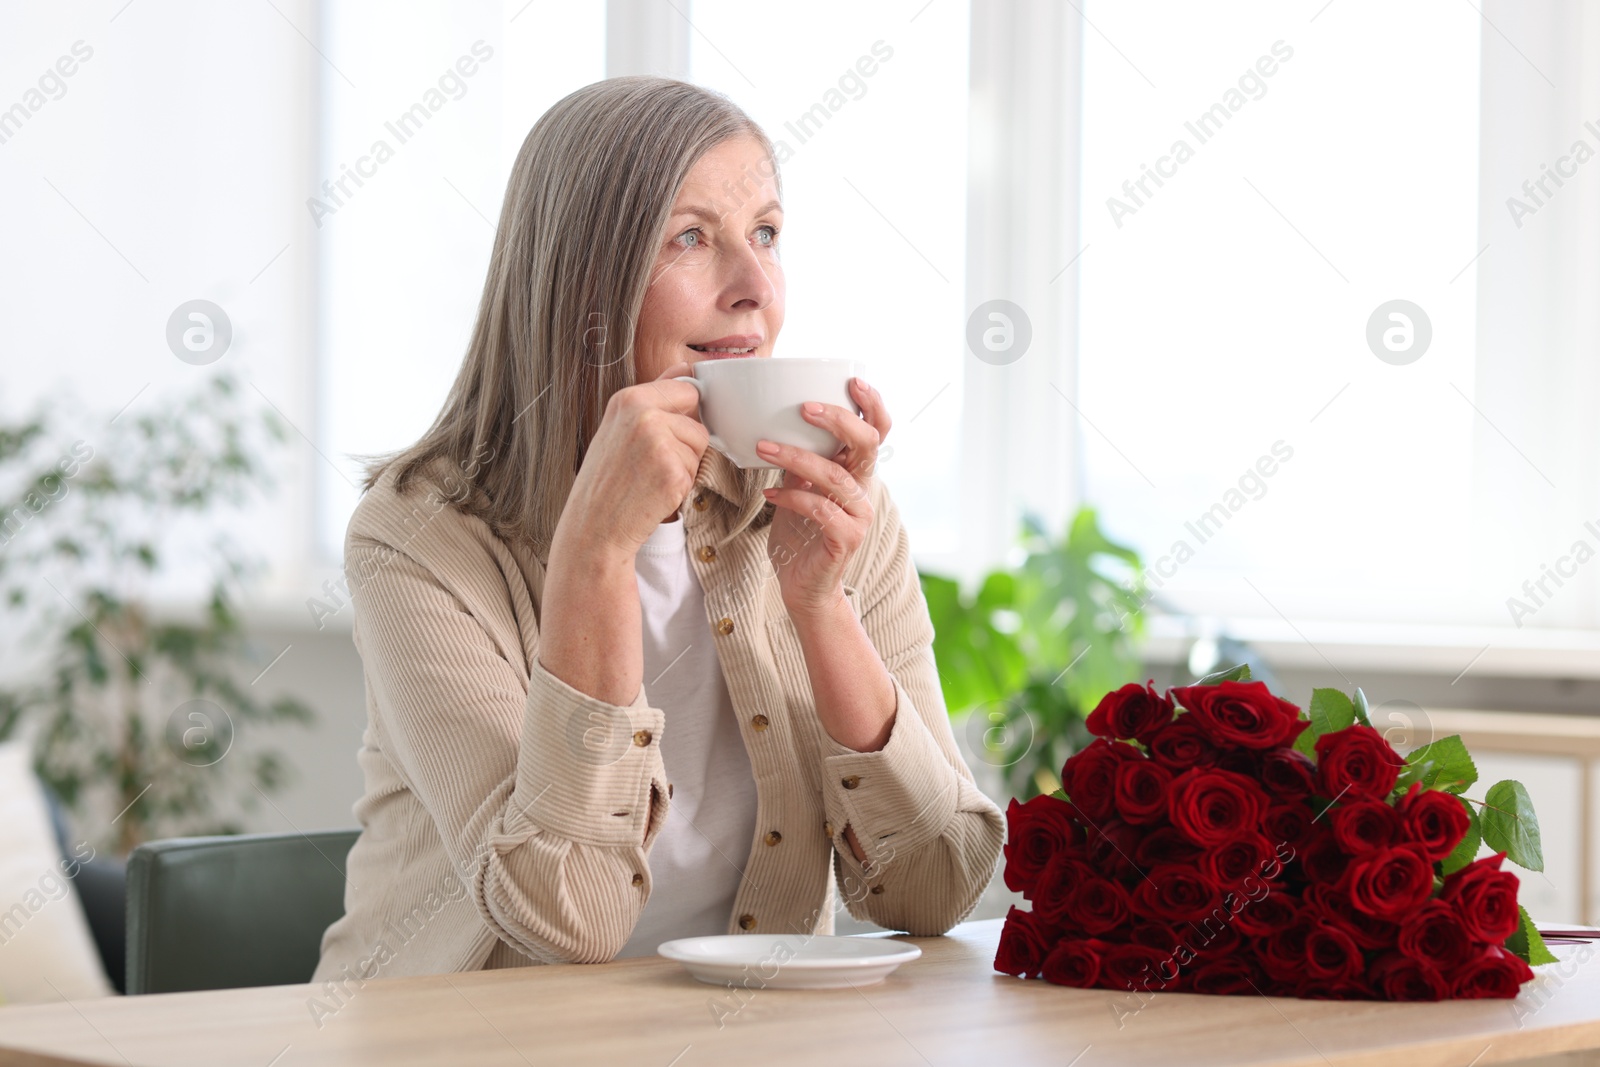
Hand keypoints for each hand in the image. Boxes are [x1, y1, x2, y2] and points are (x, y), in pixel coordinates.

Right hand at [554, 361, 706, 562]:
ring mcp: (658, 441)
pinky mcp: (672, 470)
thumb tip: (688, 368)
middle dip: (685, 444)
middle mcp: (643, 414)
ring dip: (684, 466)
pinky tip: (655, 493)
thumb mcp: (621, 427)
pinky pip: (697, 471)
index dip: (682, 416)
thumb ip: (656, 397)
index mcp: (629, 398)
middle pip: (697, 420)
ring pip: (700, 446)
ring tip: (650, 479)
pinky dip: (682, 486)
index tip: (663, 437)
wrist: (593, 527)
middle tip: (651, 464)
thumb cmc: (607, 480)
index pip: (686, 389)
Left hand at [760, 377, 891, 619]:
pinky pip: (821, 509)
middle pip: (867, 444)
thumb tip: (778, 423)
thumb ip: (800, 460)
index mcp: (856, 473)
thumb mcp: (798, 487)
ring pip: (835, 476)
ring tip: (764, 447)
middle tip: (804, 407)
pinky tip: (771, 494)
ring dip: (797, 458)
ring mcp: (859, 516)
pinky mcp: (846, 539)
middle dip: (839, 420)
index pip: (877, 432)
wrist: (803, 586)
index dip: (872, 405)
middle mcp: (864, 490)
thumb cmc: (800, 534)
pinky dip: (792, 497)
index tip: (853, 381)